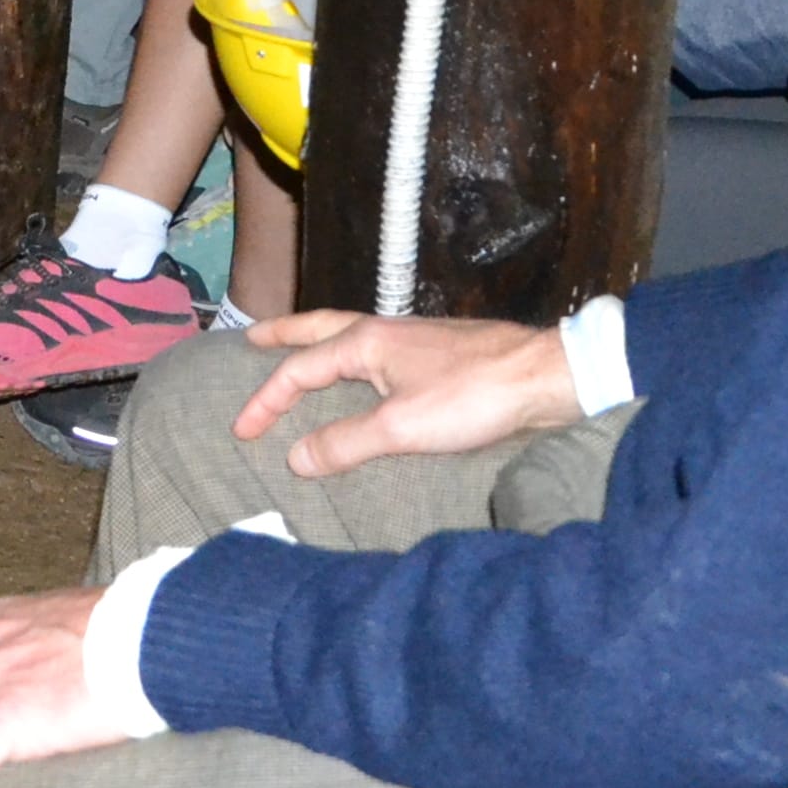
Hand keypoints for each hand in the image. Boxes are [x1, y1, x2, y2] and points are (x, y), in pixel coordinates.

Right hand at [230, 309, 588, 477]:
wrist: (545, 377)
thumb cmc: (472, 397)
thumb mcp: (401, 428)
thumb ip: (345, 443)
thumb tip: (294, 459)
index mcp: (366, 343)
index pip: (299, 369)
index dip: (266, 400)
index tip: (242, 430)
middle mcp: (384, 331)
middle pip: (319, 328)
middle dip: (283, 336)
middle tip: (252, 339)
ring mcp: (414, 339)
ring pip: (350, 336)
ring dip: (318, 343)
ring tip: (302, 353)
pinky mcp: (439, 353)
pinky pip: (378, 351)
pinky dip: (353, 358)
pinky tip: (367, 375)